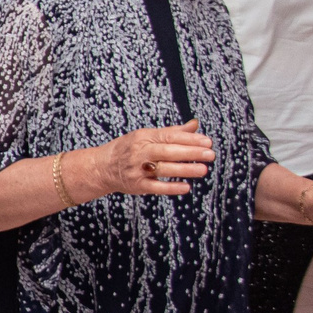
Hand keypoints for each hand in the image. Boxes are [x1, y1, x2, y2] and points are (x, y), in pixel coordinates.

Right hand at [83, 120, 214, 197]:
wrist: (102, 167)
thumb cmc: (129, 149)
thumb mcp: (146, 136)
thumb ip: (172, 132)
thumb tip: (195, 125)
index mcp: (144, 137)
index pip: (169, 136)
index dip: (189, 139)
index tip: (207, 142)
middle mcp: (140, 152)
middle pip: (168, 151)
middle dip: (190, 153)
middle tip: (210, 154)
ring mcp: (137, 169)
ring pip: (163, 169)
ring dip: (184, 170)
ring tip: (203, 170)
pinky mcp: (137, 185)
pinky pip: (156, 187)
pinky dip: (171, 187)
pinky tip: (186, 187)